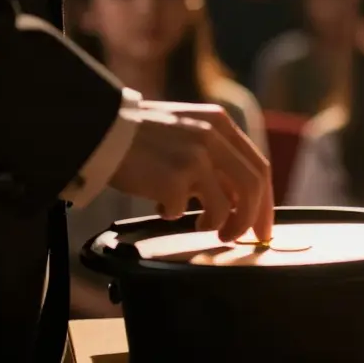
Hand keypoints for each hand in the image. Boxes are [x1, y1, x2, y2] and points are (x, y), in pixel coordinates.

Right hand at [109, 102, 273, 242]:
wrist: (97, 129)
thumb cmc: (138, 137)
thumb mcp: (186, 131)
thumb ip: (213, 156)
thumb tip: (237, 198)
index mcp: (219, 123)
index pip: (258, 166)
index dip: (265, 199)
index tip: (264, 224)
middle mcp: (212, 136)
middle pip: (253, 186)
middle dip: (254, 219)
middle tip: (248, 239)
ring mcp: (196, 156)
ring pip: (227, 205)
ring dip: (221, 225)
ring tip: (206, 228)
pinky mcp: (175, 176)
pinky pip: (183, 210)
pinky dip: (174, 215)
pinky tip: (161, 207)